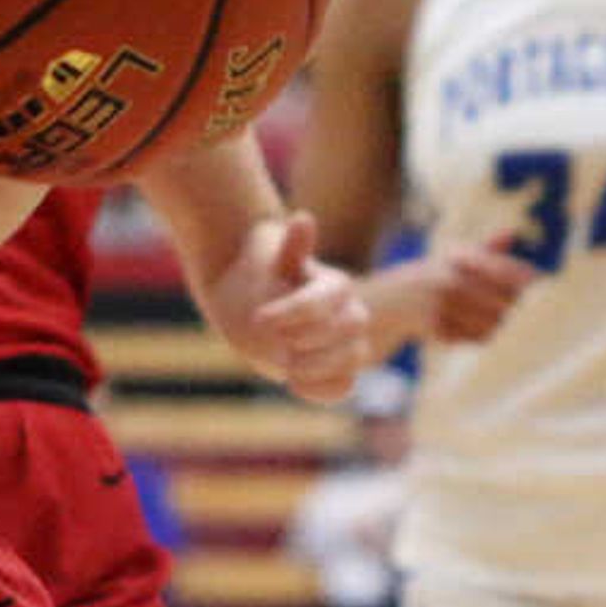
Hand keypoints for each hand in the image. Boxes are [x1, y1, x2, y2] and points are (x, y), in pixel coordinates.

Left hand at [199, 212, 372, 404]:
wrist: (251, 307)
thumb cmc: (262, 279)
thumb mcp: (269, 263)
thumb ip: (291, 247)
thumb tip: (304, 218)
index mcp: (334, 284)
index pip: (327, 299)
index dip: (294, 311)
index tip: (259, 319)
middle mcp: (348, 313)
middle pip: (352, 326)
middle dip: (311, 336)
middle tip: (276, 340)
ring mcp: (345, 343)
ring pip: (354, 357)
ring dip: (318, 365)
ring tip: (285, 364)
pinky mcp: (336, 371)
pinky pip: (344, 386)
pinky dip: (321, 388)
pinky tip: (291, 381)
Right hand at [365, 233, 533, 352]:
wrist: (391, 301)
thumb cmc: (432, 276)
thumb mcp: (454, 257)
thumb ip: (486, 248)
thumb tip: (512, 231)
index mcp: (460, 260)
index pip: (507, 272)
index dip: (528, 281)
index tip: (540, 284)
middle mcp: (452, 281)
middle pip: (505, 302)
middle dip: (514, 306)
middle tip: (516, 307)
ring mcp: (445, 307)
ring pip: (493, 324)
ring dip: (498, 324)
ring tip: (488, 318)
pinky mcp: (440, 329)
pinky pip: (476, 338)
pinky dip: (481, 336)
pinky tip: (471, 328)